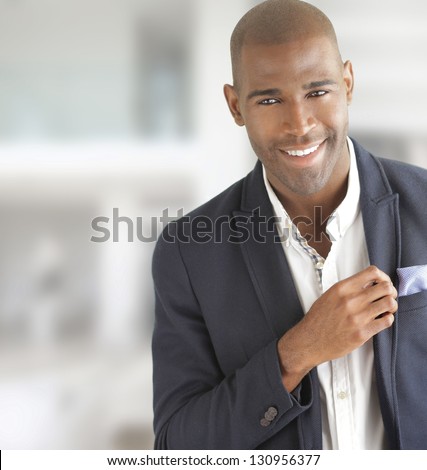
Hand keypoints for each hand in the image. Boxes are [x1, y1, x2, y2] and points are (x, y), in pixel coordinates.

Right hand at [277, 265, 397, 391]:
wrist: (309, 341)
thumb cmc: (318, 319)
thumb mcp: (329, 296)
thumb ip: (348, 289)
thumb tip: (367, 284)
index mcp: (342, 288)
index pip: (372, 272)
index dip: (383, 277)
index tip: (383, 282)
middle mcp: (351, 300)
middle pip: (385, 287)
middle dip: (390, 291)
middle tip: (388, 296)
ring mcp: (357, 317)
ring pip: (389, 303)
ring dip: (391, 305)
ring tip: (385, 309)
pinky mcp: (362, 333)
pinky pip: (386, 321)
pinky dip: (388, 319)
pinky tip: (380, 320)